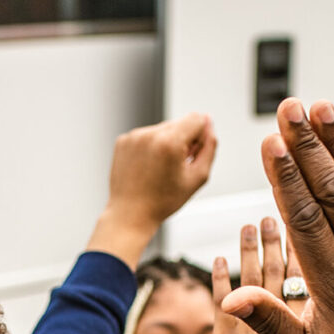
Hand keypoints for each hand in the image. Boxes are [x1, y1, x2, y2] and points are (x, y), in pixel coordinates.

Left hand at [89, 112, 217, 267]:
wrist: (130, 214)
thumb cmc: (163, 201)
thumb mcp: (197, 177)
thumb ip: (209, 147)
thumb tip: (209, 123)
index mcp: (169, 142)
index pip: (196, 119)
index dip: (200, 137)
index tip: (192, 154)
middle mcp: (149, 135)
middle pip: (180, 123)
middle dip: (183, 141)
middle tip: (176, 167)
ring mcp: (133, 136)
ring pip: (162, 129)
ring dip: (167, 143)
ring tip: (160, 169)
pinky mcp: (123, 141)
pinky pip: (145, 135)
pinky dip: (150, 147)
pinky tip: (147, 167)